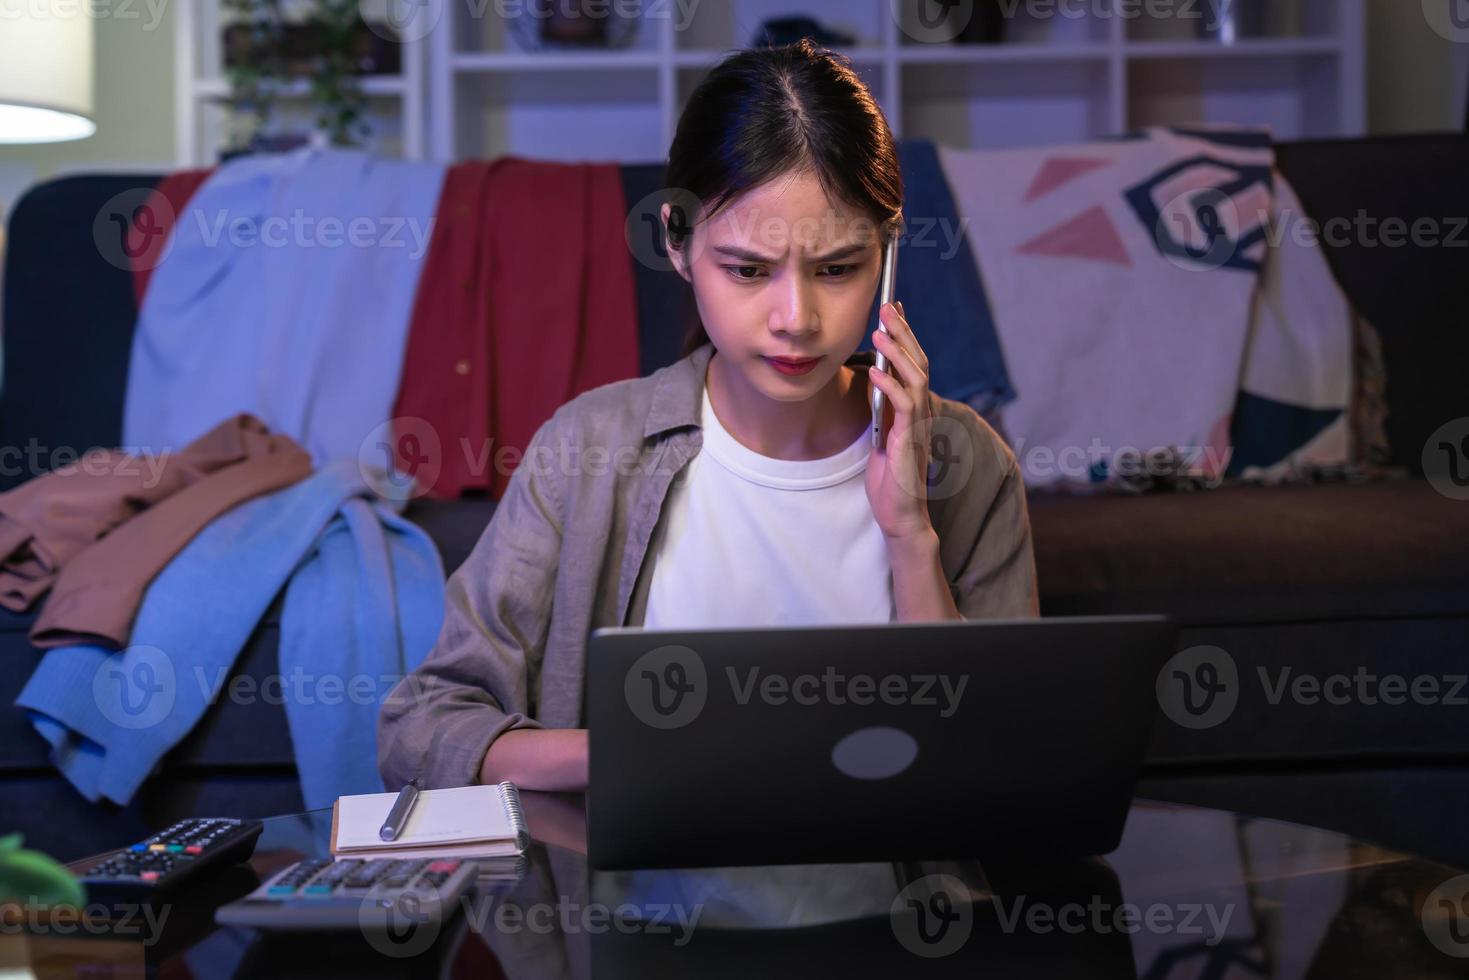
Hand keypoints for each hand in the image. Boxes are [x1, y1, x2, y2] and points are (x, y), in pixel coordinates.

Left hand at [864, 301, 934, 543]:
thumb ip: (883, 410)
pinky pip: (904, 406)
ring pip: (916, 378)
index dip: (906, 335)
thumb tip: (875, 380)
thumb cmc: (892, 480)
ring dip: (898, 353)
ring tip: (881, 331)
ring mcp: (919, 425)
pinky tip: (875, 372)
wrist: (900, 515)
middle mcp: (922, 412)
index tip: (895, 309)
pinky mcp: (911, 440)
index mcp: (915, 409)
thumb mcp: (882, 436)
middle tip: (888, 306)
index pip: (914, 363)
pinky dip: (889, 387)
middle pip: (919, 362)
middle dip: (904, 332)